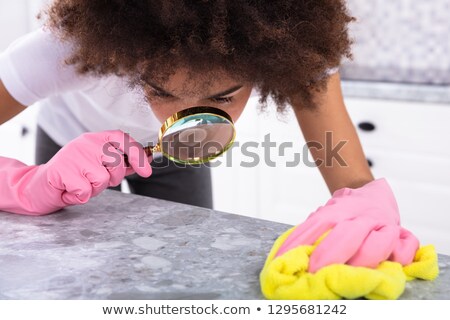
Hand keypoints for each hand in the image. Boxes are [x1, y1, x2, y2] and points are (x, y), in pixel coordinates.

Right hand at [0, 130, 151, 214]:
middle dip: (112, 178)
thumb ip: (123, 163)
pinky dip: (80, 196)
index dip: (137, 154)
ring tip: (80, 184)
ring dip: (94, 189)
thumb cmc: (74, 176)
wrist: (40, 187)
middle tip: (95, 180)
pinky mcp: (62, 170)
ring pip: (102, 179)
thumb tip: (148, 160)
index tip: (146, 172)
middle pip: (116, 162)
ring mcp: (73, 155)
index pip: (122, 138)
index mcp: (96, 138)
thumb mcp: (100, 167)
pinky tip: (70, 190)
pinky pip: (86, 191)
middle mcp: (85, 142)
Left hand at [274, 178, 418, 271]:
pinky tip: (392, 265)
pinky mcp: (403, 234)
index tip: (286, 258)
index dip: (301, 241)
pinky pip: (406, 246)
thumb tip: (288, 252)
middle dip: (330, 254)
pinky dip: (400, 257)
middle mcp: (361, 216)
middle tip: (315, 271)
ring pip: (378, 242)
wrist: (374, 191)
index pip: (317, 224)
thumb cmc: (347, 211)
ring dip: (363, 260)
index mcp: (339, 210)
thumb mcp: (327, 213)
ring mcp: (384, 224)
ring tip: (350, 275)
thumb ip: (314, 229)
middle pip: (347, 234)